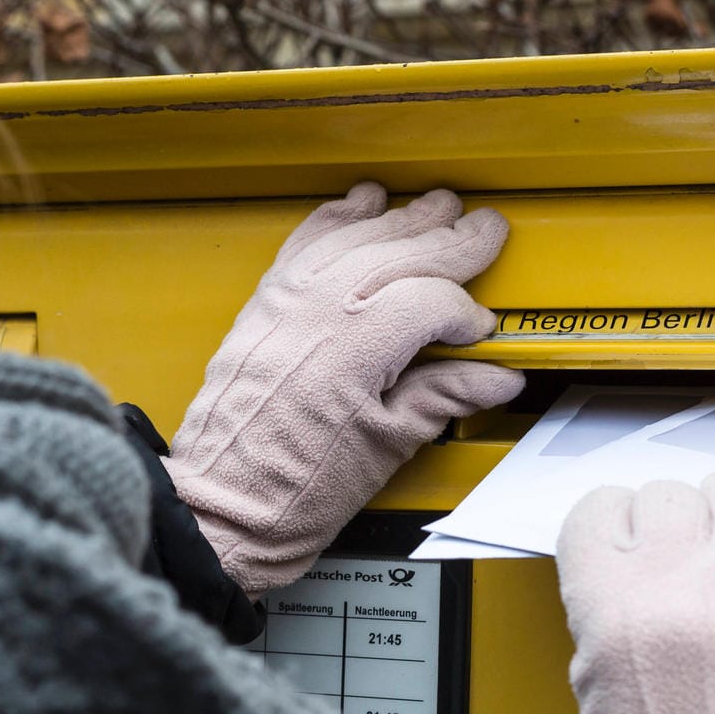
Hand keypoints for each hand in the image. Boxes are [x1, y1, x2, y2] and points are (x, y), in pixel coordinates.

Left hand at [165, 182, 523, 597]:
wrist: (221, 507)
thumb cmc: (291, 491)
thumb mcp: (386, 447)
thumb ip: (442, 397)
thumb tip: (493, 379)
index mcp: (356, 348)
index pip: (430, 300)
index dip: (465, 311)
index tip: (481, 331)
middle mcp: (317, 312)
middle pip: (397, 251)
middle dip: (448, 239)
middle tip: (486, 229)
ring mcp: (284, 303)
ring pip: (352, 237)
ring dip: (398, 218)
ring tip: (435, 206)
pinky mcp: (262, 306)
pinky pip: (303, 244)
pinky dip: (334, 221)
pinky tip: (357, 207)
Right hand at [557, 472, 714, 713]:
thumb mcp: (598, 681)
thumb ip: (609, 605)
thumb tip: (636, 559)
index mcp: (609, 598)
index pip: (603, 508)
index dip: (619, 524)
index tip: (633, 537)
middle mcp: (676, 574)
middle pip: (669, 494)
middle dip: (677, 523)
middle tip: (689, 556)